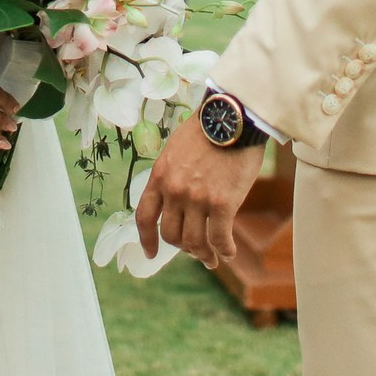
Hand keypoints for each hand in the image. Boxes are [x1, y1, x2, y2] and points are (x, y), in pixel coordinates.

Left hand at [135, 118, 266, 268]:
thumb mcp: (177, 150)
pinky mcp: (222, 204)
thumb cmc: (208, 130)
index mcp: (160, 176)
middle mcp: (174, 190)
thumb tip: (177, 198)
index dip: (146, 239)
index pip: (144, 216)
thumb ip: (173, 175)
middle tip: (195, 250)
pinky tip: (229, 252)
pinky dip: (224, 250)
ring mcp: (197, 199)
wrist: (232, 117)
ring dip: (204, 255)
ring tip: (212, 258)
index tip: (150, 253)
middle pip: (171, 234)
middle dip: (182, 247)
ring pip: (194, 242)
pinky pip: (219, 238)